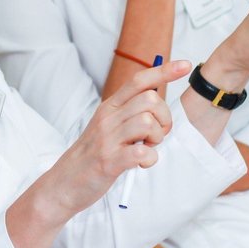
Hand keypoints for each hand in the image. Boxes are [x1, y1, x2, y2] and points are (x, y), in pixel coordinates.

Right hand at [42, 61, 191, 219]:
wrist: (64, 182)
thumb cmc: (91, 154)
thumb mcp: (106, 126)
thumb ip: (128, 113)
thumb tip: (156, 102)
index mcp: (109, 107)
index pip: (139, 80)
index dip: (164, 70)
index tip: (185, 65)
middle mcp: (108, 118)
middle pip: (150, 100)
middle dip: (164, 118)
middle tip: (156, 136)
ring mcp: (108, 139)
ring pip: (148, 122)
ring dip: (156, 138)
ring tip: (147, 148)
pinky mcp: (110, 161)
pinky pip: (142, 152)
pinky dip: (150, 159)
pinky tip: (141, 164)